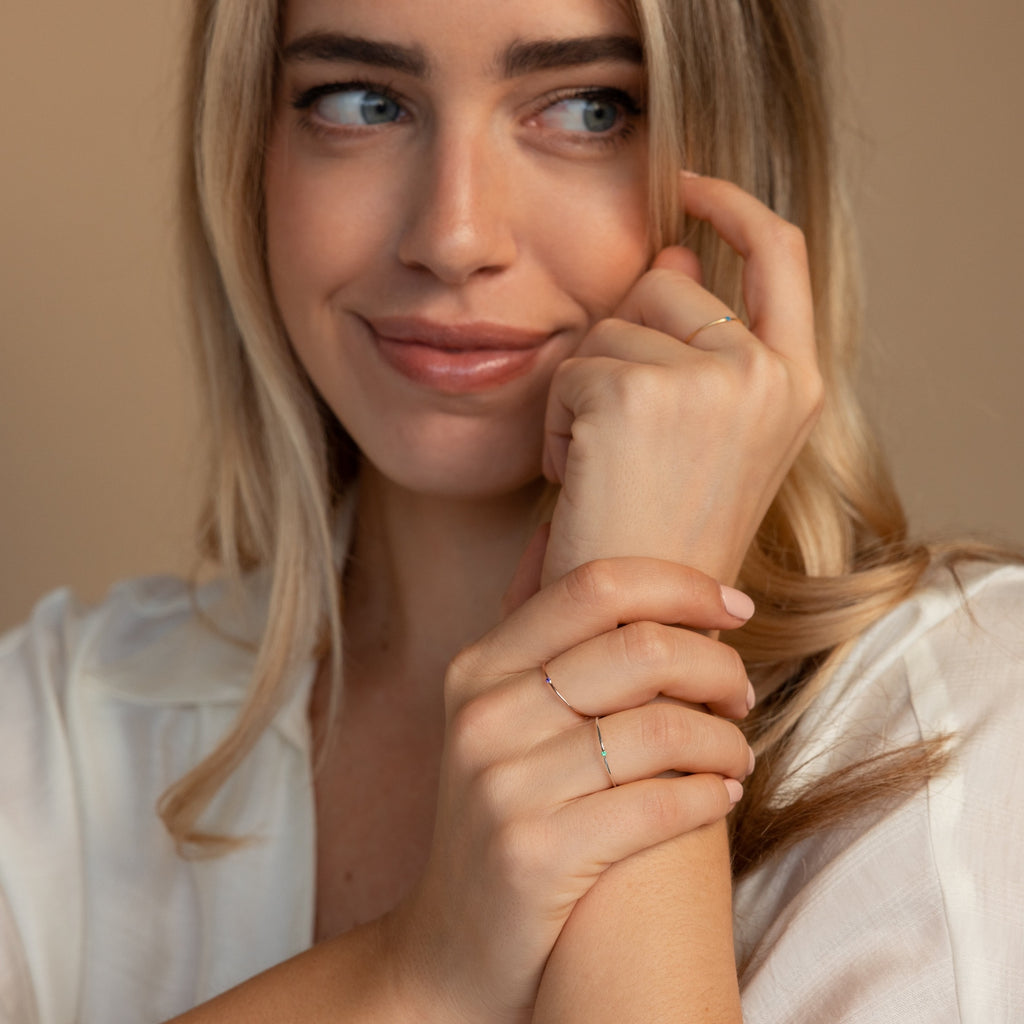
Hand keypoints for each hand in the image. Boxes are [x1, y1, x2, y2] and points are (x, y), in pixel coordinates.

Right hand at [378, 557, 754, 1022]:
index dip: (679, 583)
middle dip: (719, 665)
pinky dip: (708, 796)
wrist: (450, 947)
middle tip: (741, 694)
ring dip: (725, 740)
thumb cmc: (498, 810)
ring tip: (736, 752)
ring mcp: (504, 786)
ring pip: (662, 729)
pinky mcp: (536, 855)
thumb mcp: (492, 714)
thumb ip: (530, 631)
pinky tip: (719, 796)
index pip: (594, 585)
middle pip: (640, 650)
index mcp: (477, 668)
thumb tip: (556, 528)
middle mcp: (482, 716)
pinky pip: (659, 806)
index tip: (733, 604)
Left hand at [541, 173, 822, 584]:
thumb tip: (672, 256)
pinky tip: (579, 481)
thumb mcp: (701, 435)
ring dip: (588, 395)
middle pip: (663, 288)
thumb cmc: (665, 537)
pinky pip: (569, 370)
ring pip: (608, 329)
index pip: (777, 252)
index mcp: (795, 383)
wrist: (641, 625)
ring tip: (608, 472)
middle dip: (623, 350)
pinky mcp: (638, 391)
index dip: (732, 209)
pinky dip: (558, 425)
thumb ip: (697, 339)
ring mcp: (709, 378)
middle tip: (627, 443)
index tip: (688, 187)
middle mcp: (765, 373)